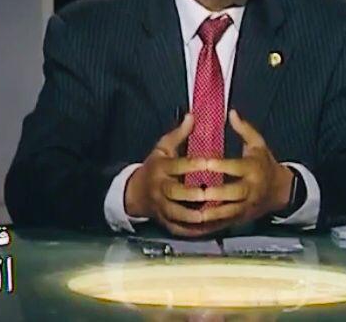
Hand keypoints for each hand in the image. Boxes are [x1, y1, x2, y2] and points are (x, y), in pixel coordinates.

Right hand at [124, 113, 217, 236]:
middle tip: (211, 192)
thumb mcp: (162, 148)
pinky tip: (208, 228)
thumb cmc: (154, 166)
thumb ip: (179, 134)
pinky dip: (192, 230)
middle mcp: (160, 188)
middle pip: (176, 192)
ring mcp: (161, 207)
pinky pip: (178, 228)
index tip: (210, 163)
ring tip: (210, 214)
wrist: (135, 193)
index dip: (193, 165)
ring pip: (177, 213)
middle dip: (192, 193)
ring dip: (193, 215)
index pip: (178, 165)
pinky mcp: (165, 222)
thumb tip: (192, 116)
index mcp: (161, 167)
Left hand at [199, 109, 293, 225]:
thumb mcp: (258, 144)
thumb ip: (244, 129)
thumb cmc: (265, 163)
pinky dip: (213, 223)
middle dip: (214, 193)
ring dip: (211, 212)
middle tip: (195, 191)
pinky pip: (226, 222)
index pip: (236, 167)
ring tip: (193, 211)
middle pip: (233, 193)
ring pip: (229, 211)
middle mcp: (251, 188)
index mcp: (253, 168)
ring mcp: (247, 205)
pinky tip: (198, 222)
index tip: (203, 163)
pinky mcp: (242, 217)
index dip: (220, 166)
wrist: (280, 191)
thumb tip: (231, 112)